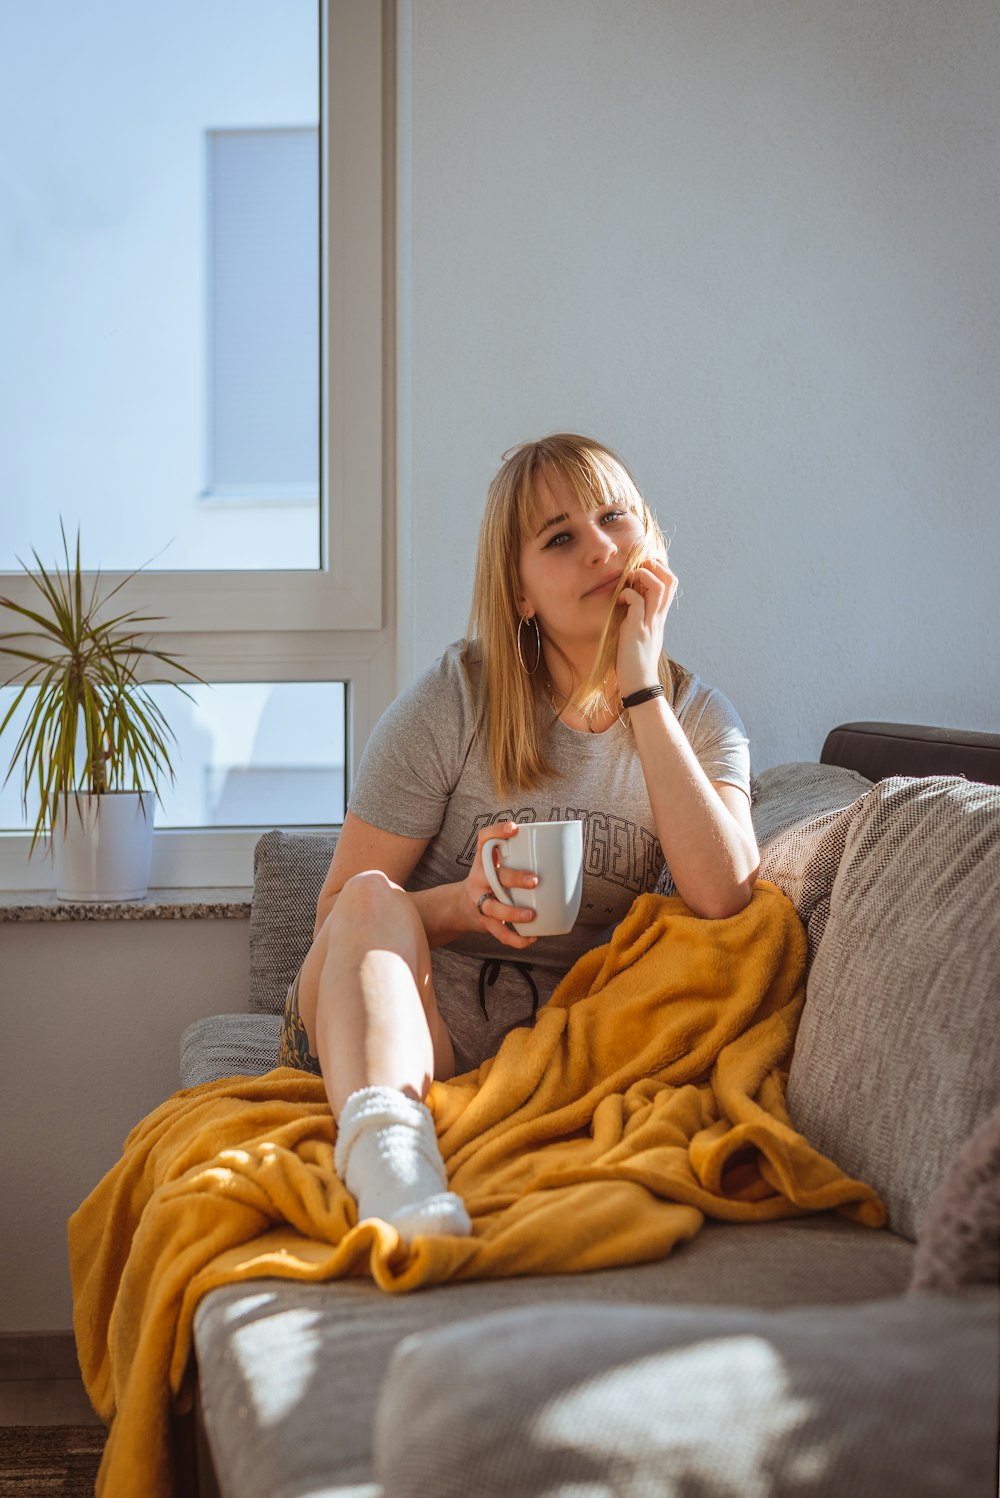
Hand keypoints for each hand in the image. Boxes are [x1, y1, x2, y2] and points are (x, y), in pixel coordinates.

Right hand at [465, 821, 537, 948]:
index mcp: (484, 861)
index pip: (484, 839)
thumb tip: (566, 853)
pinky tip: (531, 938)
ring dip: (512, 912)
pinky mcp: (484, 922)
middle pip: (493, 876)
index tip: (514, 828)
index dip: (496, 832)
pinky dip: (515, 938)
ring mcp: (479, 901)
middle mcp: (479, 879)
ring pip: (493, 908)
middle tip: (535, 880)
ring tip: (531, 915)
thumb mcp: (496, 865)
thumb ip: (520, 858)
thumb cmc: (492, 881)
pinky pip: (499, 933)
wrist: (461, 907)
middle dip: (514, 878)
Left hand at [615, 555, 677, 697]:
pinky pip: (637, 602)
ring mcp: (649, 622)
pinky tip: (619, 601)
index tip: (642, 570)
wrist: (639, 684)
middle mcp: (658, 617)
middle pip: (670, 580)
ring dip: (643, 576)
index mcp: (660, 617)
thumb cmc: (636, 661)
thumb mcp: (643, 634)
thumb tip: (630, 602)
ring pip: (658, 587)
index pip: (671, 584)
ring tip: (630, 580)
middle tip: (638, 569)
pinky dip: (627, 594)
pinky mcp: (637, 630)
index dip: (660, 569)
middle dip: (655, 566)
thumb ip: (641, 617)